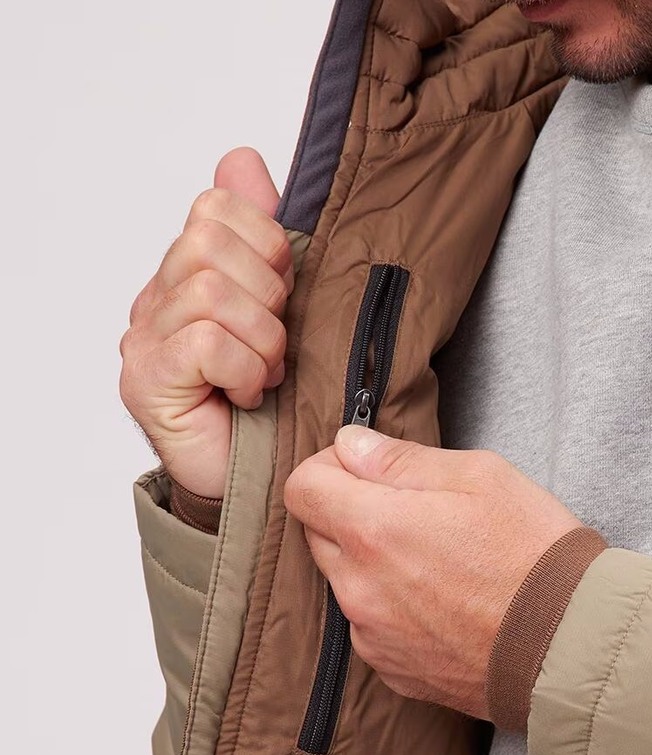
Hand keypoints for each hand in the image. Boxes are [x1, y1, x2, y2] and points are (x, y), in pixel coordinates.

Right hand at [120, 147, 291, 498]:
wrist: (248, 475)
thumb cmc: (268, 395)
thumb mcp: (280, 306)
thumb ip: (260, 233)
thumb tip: (243, 158)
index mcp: (187, 272)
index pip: (215, 207)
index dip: (268, 244)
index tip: (283, 296)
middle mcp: (156, 299)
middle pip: (208, 244)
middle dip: (266, 295)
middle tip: (275, 343)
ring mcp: (144, 339)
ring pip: (210, 293)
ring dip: (261, 340)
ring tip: (265, 374)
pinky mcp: (147, 381)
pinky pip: (205, 341)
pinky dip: (244, 368)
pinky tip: (247, 394)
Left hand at [284, 426, 579, 717]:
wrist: (570, 648)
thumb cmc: (533, 552)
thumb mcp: (480, 477)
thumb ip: (401, 459)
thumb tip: (349, 445)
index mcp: (373, 529)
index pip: (301, 487)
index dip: (327, 468)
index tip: (363, 469)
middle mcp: (358, 586)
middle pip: (317, 533)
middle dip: (348, 512)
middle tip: (409, 510)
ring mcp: (371, 634)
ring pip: (343, 580)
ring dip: (369, 562)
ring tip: (434, 560)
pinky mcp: (390, 669)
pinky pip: (368, 624)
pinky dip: (389, 607)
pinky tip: (440, 603)